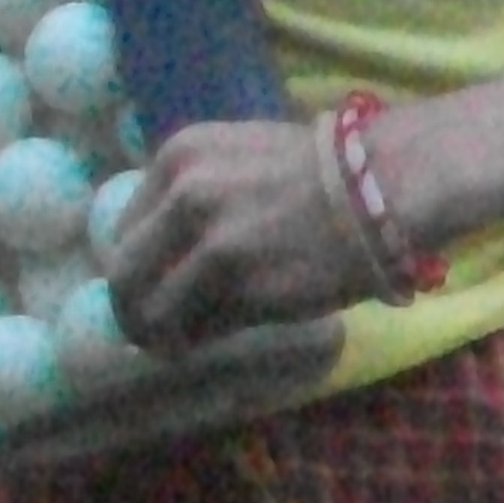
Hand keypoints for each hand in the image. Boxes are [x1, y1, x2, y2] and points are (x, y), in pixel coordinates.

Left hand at [104, 116, 377, 351]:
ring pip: (152, 310)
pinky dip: (194, 343)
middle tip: (149, 331)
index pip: (123, 230)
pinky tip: (208, 343)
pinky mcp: (239, 285)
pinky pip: (196, 328)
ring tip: (176, 345)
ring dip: (158, 335)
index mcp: (178, 157)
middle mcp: (184, 194)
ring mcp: (210, 241)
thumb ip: (191, 195)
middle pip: (124, 273)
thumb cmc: (318, 174)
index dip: (134, 267)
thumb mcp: (237, 160)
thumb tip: (159, 253)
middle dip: (132, 310)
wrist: (380, 187)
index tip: (150, 290)